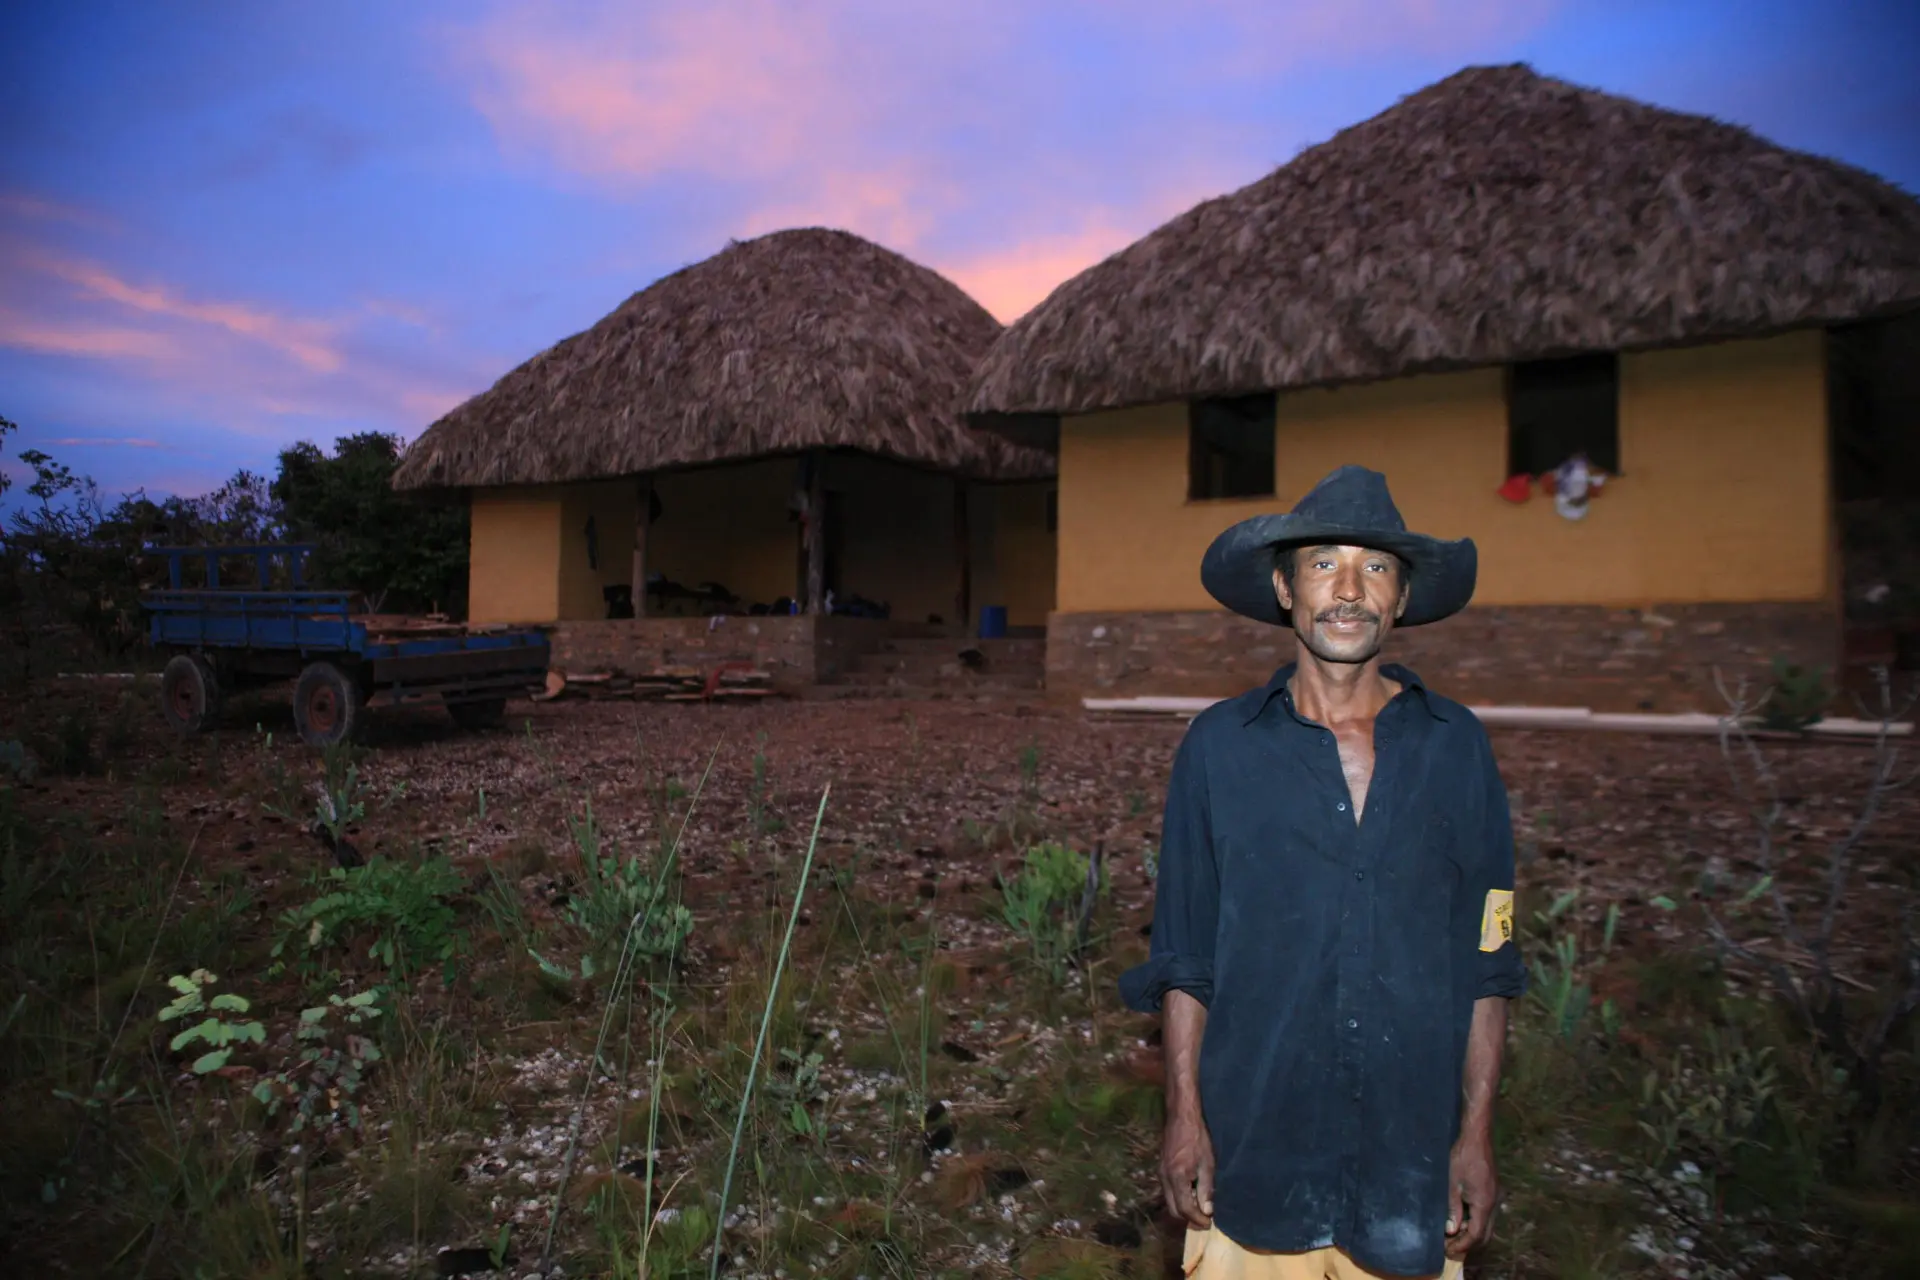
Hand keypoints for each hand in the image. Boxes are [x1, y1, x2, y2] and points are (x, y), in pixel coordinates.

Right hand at [1160, 1107, 1214, 1229]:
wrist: (1181, 1117)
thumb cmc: (1198, 1138)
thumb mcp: (1207, 1163)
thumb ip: (1206, 1188)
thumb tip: (1207, 1210)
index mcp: (1177, 1177)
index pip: (1185, 1209)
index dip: (1197, 1219)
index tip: (1209, 1223)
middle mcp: (1165, 1179)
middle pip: (1174, 1210)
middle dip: (1189, 1218)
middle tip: (1205, 1218)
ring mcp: (1161, 1174)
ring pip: (1170, 1202)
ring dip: (1184, 1209)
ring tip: (1201, 1205)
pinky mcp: (1161, 1170)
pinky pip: (1169, 1192)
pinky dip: (1180, 1198)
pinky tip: (1192, 1192)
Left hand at [1445, 1134, 1497, 1258]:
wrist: (1477, 1138)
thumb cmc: (1462, 1158)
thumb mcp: (1453, 1184)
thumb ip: (1453, 1209)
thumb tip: (1451, 1230)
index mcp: (1484, 1204)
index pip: (1476, 1234)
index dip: (1462, 1244)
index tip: (1448, 1250)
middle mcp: (1494, 1204)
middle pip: (1485, 1234)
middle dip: (1468, 1243)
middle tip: (1450, 1245)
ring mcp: (1496, 1198)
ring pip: (1487, 1225)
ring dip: (1472, 1232)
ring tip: (1452, 1233)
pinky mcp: (1493, 1192)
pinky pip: (1486, 1214)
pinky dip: (1475, 1221)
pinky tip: (1461, 1218)